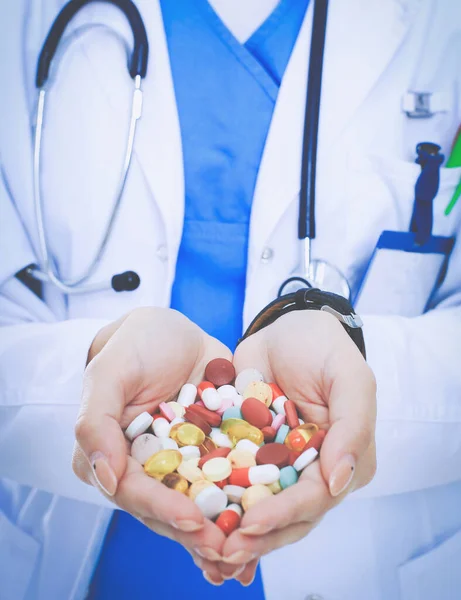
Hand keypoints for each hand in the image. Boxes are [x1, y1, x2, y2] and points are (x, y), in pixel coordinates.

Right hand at [72, 307, 230, 582]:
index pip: (131, 489)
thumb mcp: (110, 371)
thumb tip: (104, 478)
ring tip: (246, 555)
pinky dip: (240, 505)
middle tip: (227, 551)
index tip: (192, 520)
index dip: (161, 508)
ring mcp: (178, 462)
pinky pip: (224, 482)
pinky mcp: (209, 454)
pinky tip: (261, 527)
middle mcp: (143, 466)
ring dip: (219, 530)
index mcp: (109, 453)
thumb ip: (95, 421)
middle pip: (166, 506)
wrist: (176, 330)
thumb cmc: (136, 344)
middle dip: (195, 531)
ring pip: (196, 502)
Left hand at [218, 310, 376, 584]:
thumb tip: (339, 481)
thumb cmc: (323, 349)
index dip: (285, 514)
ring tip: (205, 549)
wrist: (286, 327)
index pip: (315, 497)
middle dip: (256, 536)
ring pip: (256, 505)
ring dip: (233, 530)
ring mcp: (276, 464)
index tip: (252, 523)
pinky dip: (214, 502)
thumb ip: (353, 426)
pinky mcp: (246, 451)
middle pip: (286, 514)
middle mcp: (309, 470)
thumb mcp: (349, 378)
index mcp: (342, 459)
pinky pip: (230, 480)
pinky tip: (191, 520)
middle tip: (222, 550)